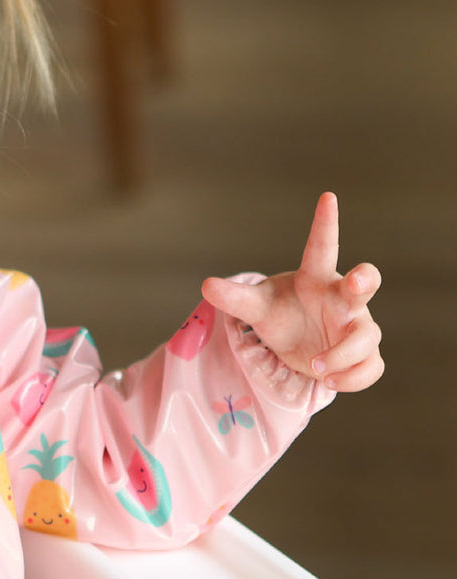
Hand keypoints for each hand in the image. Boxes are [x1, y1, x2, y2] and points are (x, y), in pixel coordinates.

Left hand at [201, 192, 383, 391]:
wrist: (296, 347)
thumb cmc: (281, 314)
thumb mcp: (255, 307)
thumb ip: (234, 297)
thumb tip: (205, 285)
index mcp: (315, 279)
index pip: (321, 247)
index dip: (325, 223)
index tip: (326, 196)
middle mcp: (342, 298)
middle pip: (366, 281)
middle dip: (364, 279)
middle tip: (354, 281)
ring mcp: (356, 326)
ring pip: (368, 336)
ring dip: (343, 355)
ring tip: (314, 366)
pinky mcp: (363, 354)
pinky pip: (372, 367)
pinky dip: (353, 378)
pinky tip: (327, 381)